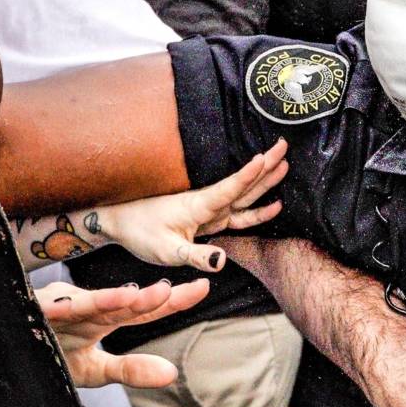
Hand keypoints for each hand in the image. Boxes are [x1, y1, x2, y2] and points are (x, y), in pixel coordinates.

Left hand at [25, 141, 288, 272]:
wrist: (120, 223)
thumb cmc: (140, 233)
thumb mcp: (166, 250)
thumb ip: (195, 255)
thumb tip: (222, 260)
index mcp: (200, 206)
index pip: (230, 188)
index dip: (249, 175)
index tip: (267, 156)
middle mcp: (208, 204)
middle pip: (243, 185)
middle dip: (265, 167)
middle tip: (285, 146)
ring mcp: (209, 211)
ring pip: (243, 194)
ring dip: (264, 180)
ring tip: (284, 165)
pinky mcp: (206, 218)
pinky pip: (237, 210)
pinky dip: (256, 206)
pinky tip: (271, 203)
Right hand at [33, 277, 211, 389]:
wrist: (7, 349)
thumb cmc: (54, 353)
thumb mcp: (95, 370)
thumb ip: (132, 369)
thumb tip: (173, 373)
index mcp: (104, 320)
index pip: (143, 310)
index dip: (172, 299)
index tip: (204, 286)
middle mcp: (87, 308)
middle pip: (120, 303)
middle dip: (142, 299)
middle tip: (167, 292)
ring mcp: (60, 309)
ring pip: (86, 303)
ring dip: (106, 299)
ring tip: (131, 297)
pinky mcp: (33, 313)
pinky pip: (47, 310)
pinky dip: (58, 307)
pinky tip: (66, 306)